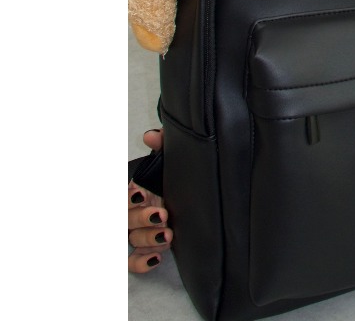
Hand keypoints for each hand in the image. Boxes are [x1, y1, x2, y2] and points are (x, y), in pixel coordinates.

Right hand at [128, 130, 171, 272]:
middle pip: (128, 218)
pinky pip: (134, 261)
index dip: (131, 196)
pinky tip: (156, 259)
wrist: (185, 197)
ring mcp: (138, 232)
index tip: (142, 193)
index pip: (125, 195)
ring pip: (133, 239)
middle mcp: (134, 212)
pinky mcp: (145, 249)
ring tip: (167, 235)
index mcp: (137, 191)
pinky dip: (141, 262)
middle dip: (142, 218)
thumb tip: (151, 136)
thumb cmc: (168, 180)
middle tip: (162, 215)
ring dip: (148, 238)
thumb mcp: (167, 162)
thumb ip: (161, 146)